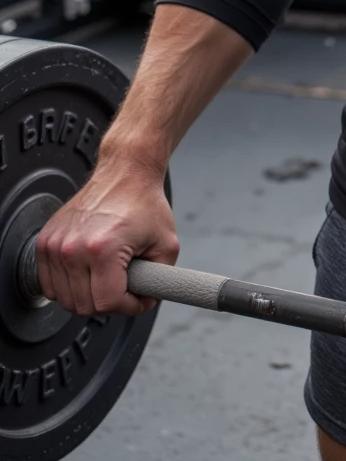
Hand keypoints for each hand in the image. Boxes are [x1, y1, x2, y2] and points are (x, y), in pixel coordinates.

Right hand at [34, 156, 178, 318]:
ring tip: (108, 275)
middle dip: (110, 302)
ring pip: (65, 299)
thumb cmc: (144, 203)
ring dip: (88, 295)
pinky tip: (87, 272)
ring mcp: (55, 245)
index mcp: (103, 249)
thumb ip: (161, 280)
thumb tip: (145, 301)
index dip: (129, 306)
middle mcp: (73, 248)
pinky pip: (49, 285)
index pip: (107, 304)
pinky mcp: (44, 242)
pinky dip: (68, 286)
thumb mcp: (167, 244)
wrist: (124, 172)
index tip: (139, 295)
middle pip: (84, 306)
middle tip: (125, 285)